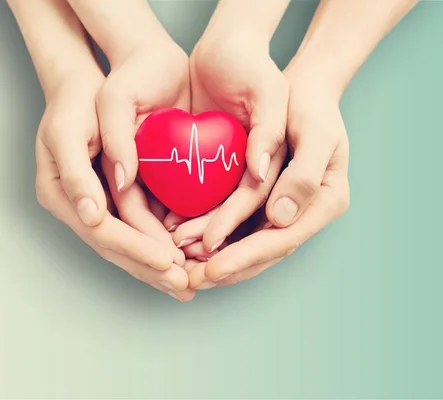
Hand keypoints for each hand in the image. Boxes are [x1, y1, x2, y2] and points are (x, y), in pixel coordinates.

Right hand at [35, 70, 194, 300]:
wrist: (90, 86)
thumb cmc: (76, 102)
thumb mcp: (68, 130)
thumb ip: (77, 172)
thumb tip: (91, 214)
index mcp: (62, 195)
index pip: (102, 233)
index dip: (136, 250)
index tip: (169, 262)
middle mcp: (81, 207)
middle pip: (118, 249)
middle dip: (152, 269)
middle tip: (185, 287)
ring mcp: (100, 206)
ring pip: (131, 245)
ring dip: (159, 268)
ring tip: (188, 285)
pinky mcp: (120, 198)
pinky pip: (142, 229)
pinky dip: (162, 246)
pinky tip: (185, 258)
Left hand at [180, 73, 350, 288]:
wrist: (303, 90)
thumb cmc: (311, 105)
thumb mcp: (315, 132)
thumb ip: (303, 175)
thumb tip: (280, 219)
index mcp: (326, 201)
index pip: (283, 238)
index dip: (246, 256)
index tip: (212, 267)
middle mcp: (307, 211)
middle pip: (265, 250)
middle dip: (227, 267)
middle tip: (190, 281)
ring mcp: (287, 208)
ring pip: (250, 243)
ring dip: (216, 257)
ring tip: (182, 266)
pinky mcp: (268, 200)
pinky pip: (241, 225)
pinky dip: (216, 235)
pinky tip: (188, 241)